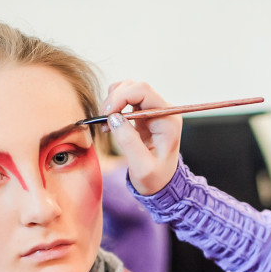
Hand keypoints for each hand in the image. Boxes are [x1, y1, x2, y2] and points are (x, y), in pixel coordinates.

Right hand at [102, 81, 181, 195]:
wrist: (161, 184)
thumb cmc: (155, 179)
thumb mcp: (142, 167)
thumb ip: (129, 142)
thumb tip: (114, 117)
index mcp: (168, 120)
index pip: (144, 91)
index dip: (121, 97)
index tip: (106, 114)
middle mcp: (163, 111)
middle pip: (135, 86)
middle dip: (114, 99)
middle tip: (102, 119)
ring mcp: (154, 111)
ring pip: (129, 89)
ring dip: (113, 101)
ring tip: (106, 122)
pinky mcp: (144, 114)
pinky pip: (127, 98)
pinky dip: (114, 106)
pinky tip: (110, 122)